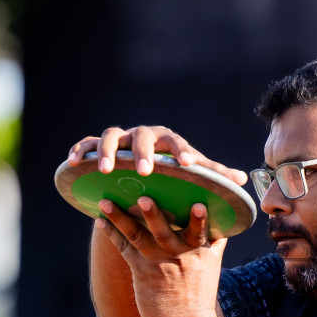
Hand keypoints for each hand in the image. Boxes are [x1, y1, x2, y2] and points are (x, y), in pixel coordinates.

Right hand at [66, 125, 248, 184]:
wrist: (140, 175)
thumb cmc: (170, 174)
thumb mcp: (190, 175)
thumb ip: (211, 176)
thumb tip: (242, 180)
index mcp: (167, 141)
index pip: (176, 142)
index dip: (181, 152)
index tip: (187, 165)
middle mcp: (142, 136)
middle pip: (142, 136)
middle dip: (142, 152)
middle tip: (144, 172)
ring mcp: (118, 140)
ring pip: (110, 136)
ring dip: (106, 151)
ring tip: (105, 171)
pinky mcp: (96, 146)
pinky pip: (85, 143)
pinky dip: (80, 149)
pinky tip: (74, 162)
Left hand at [98, 195, 223, 316]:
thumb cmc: (199, 294)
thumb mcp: (212, 266)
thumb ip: (215, 242)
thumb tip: (223, 222)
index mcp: (198, 251)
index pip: (200, 231)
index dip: (199, 219)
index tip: (199, 204)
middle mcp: (177, 255)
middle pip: (163, 231)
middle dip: (153, 214)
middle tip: (143, 198)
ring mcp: (157, 263)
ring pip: (137, 236)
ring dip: (120, 218)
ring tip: (106, 202)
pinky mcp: (141, 272)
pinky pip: (124, 248)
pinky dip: (111, 233)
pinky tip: (100, 220)